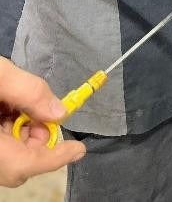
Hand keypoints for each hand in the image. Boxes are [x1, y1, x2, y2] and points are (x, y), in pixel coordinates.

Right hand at [0, 57, 84, 187]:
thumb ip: (29, 91)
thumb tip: (60, 111)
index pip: (25, 164)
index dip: (55, 158)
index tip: (79, 148)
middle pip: (17, 165)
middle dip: (37, 142)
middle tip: (40, 112)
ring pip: (7, 158)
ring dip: (21, 135)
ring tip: (15, 104)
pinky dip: (6, 132)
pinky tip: (2, 108)